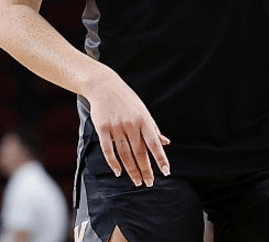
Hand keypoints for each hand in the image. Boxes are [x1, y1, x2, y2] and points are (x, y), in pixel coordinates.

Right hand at [82, 67, 169, 186]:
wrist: (104, 86)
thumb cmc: (127, 100)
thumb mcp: (144, 111)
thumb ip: (153, 129)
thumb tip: (165, 143)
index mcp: (144, 120)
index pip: (154, 143)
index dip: (160, 158)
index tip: (166, 171)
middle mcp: (131, 124)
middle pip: (139, 152)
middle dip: (145, 169)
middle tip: (148, 183)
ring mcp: (116, 127)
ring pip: (125, 154)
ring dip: (131, 170)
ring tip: (137, 181)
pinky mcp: (102, 128)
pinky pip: (108, 150)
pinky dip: (113, 163)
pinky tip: (119, 172)